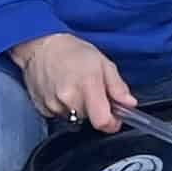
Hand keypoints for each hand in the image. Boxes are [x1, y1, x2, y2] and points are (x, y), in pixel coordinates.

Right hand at [11, 31, 135, 130]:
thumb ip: (118, 86)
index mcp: (87, 86)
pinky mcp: (43, 108)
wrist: (42, 47)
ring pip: (75, 118)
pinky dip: (64, 107)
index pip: (102, 121)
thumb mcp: (103, 63)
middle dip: (95, 110)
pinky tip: (62, 91)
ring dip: (79, 108)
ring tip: (75, 88)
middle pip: (90, 119)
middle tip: (92, 92)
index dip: (112, 123)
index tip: (115, 117)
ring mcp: (54, 104)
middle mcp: (69, 98)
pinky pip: (60, 115)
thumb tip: (129, 103)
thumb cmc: (73, 52)